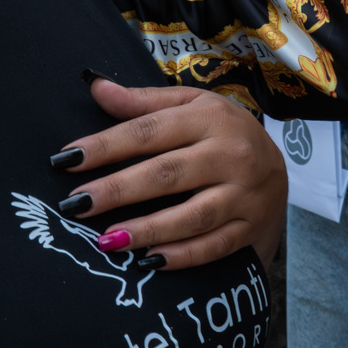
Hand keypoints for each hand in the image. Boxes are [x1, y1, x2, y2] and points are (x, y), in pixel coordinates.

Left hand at [51, 76, 286, 270]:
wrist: (281, 166)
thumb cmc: (223, 131)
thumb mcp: (191, 105)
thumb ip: (143, 101)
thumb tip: (95, 86)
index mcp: (210, 118)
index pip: (149, 132)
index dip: (106, 146)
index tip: (67, 160)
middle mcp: (230, 154)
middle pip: (167, 174)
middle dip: (119, 190)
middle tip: (77, 203)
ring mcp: (244, 194)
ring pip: (192, 216)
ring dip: (148, 229)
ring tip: (108, 239)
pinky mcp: (250, 226)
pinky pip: (214, 245)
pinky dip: (182, 256)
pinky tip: (149, 261)